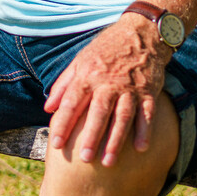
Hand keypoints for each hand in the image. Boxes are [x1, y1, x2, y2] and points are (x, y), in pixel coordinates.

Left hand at [43, 15, 170, 166]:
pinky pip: (147, 114)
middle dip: (91, 136)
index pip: (72, 102)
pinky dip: (144, 131)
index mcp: (88, 75)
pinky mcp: (148, 91)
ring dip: (116, 140)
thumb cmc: (105, 50)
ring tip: (108, 162)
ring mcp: (129, 88)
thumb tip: (48, 108)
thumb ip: (63, 84)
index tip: (56, 144)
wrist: (139, 33)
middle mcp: (108, 82)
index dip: (63, 123)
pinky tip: (140, 148)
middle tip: (84, 159)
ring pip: (122, 116)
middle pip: (98, 112)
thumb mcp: (80, 61)